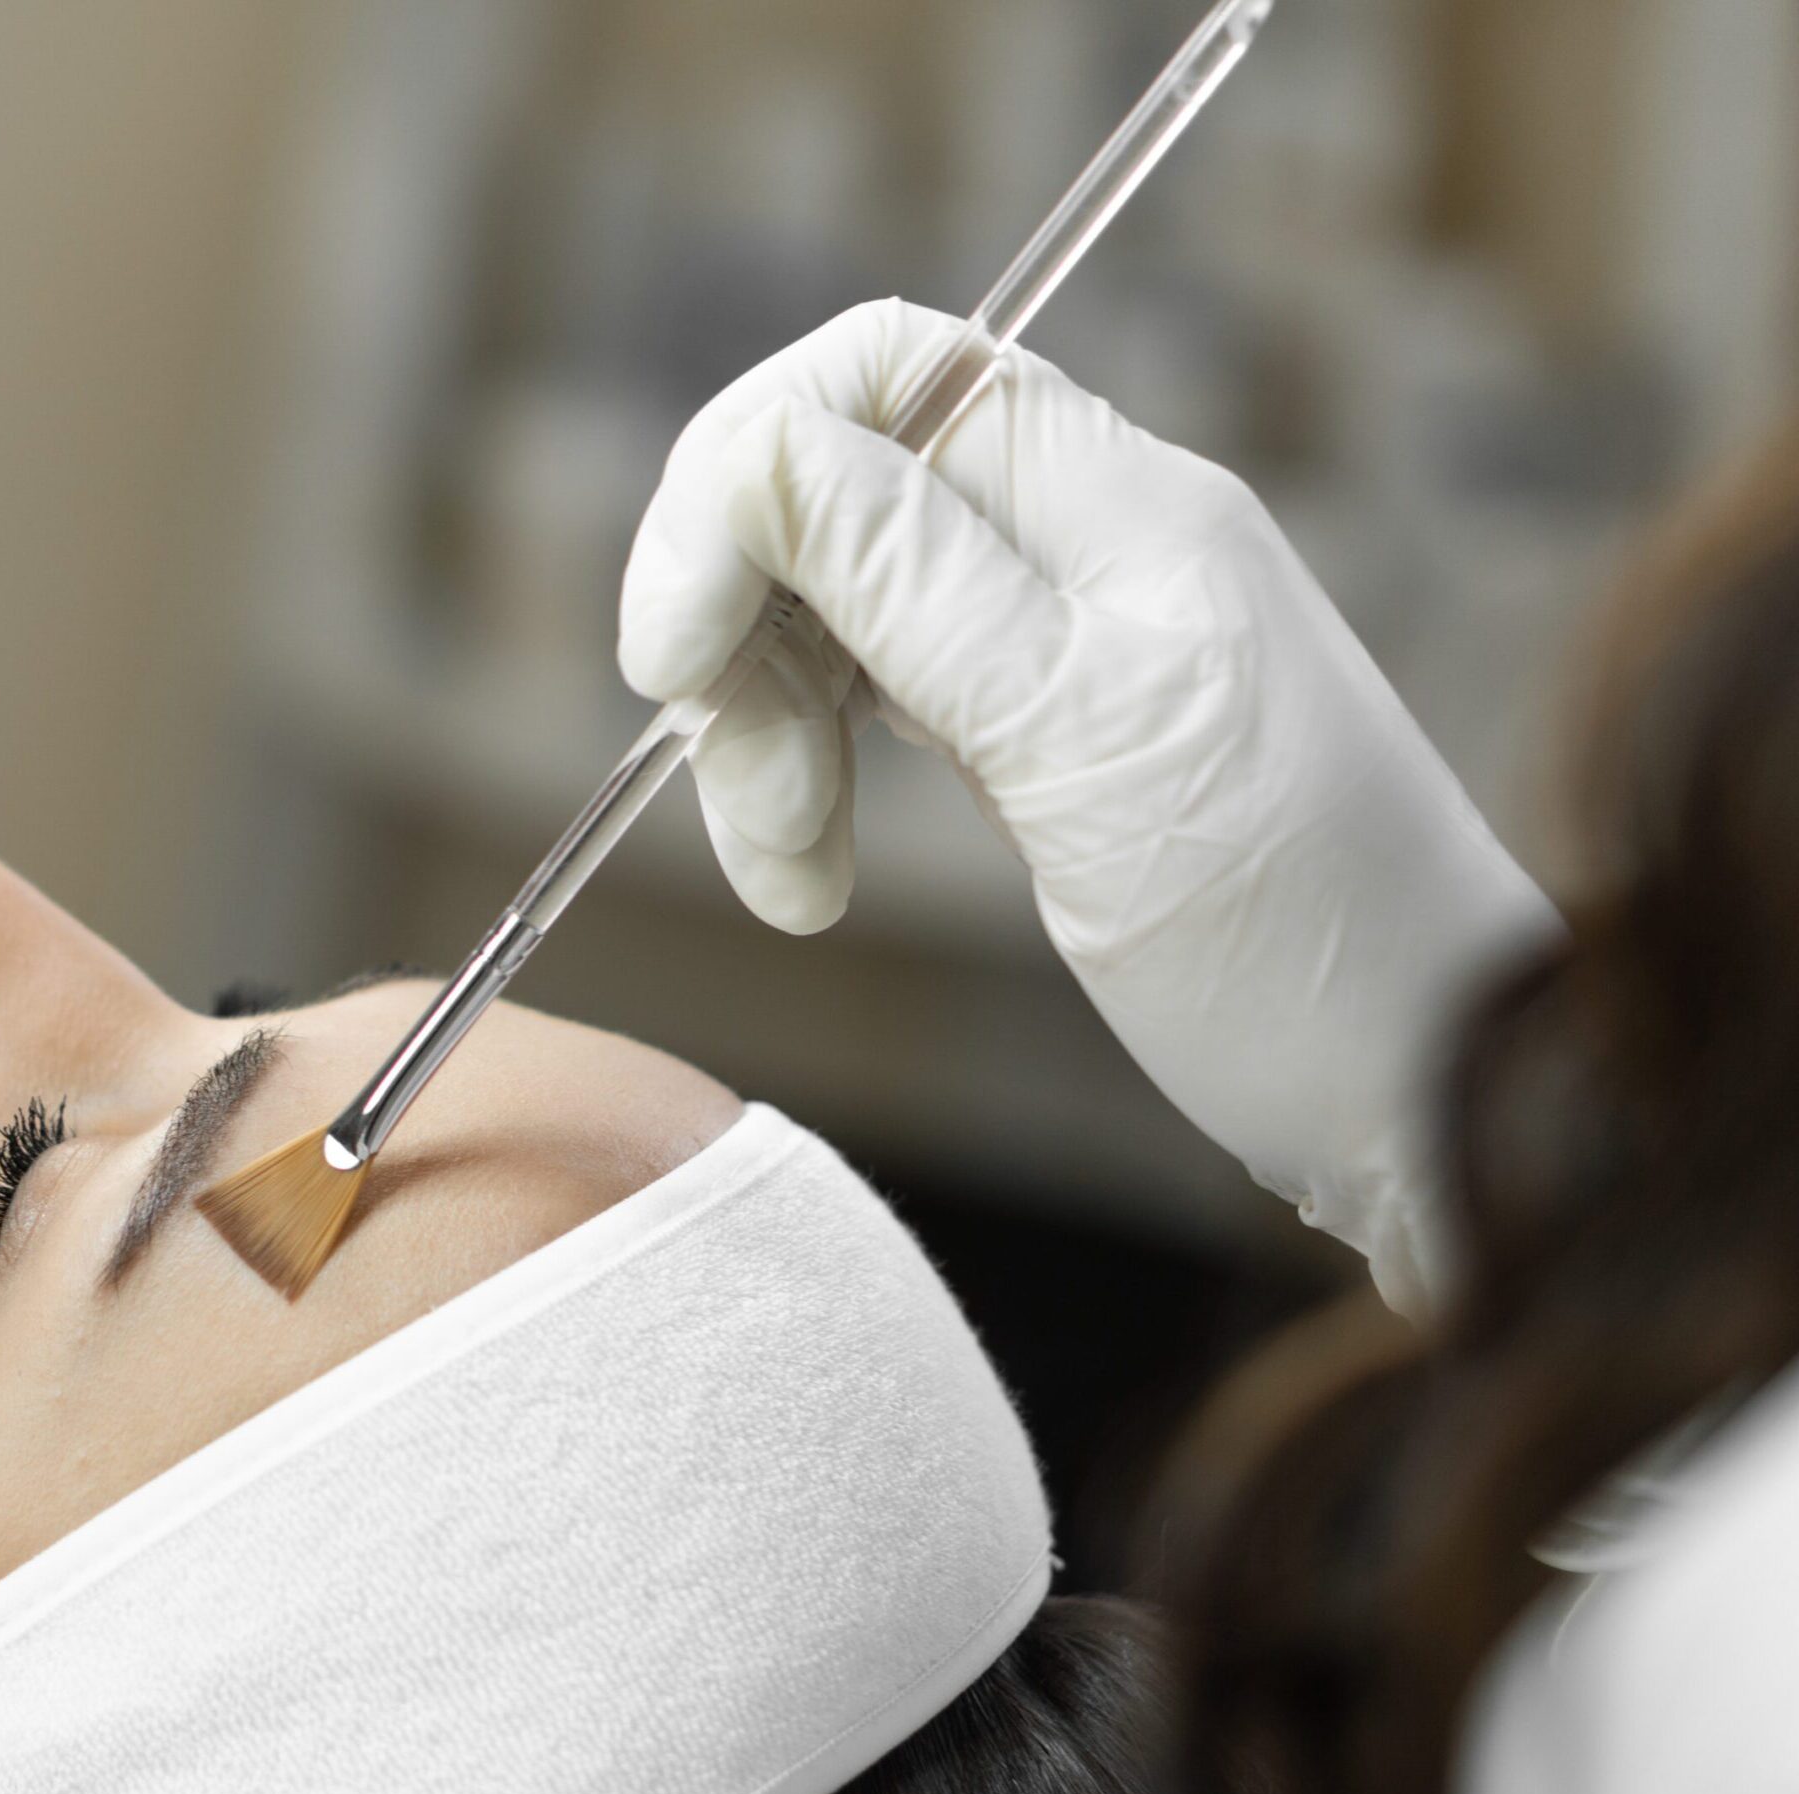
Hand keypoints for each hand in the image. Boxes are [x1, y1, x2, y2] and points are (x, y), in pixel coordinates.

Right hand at [620, 298, 1561, 1307]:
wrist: (1437, 1104)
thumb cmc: (1303, 942)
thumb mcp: (1088, 749)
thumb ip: (917, 584)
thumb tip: (762, 453)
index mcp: (1120, 507)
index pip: (882, 375)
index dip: (742, 479)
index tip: (671, 653)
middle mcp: (1088, 544)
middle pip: (830, 496)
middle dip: (743, 640)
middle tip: (752, 810)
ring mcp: (1062, 640)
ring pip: (829, 612)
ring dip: (764, 738)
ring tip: (794, 887)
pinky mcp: (1041, 737)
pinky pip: (871, 699)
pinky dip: (809, 779)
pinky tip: (813, 879)